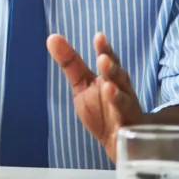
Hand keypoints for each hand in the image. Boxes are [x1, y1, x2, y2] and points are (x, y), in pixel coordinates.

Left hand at [47, 32, 144, 160]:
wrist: (121, 141)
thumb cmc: (102, 108)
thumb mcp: (83, 84)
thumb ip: (70, 62)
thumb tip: (52, 37)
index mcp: (111, 77)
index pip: (109, 61)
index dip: (105, 49)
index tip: (99, 37)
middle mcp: (121, 89)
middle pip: (118, 77)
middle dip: (111, 68)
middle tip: (103, 59)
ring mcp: (126, 109)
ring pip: (124, 99)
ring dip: (117, 92)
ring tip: (108, 84)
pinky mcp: (127, 128)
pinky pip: (124, 120)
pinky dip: (119, 112)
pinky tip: (112, 100)